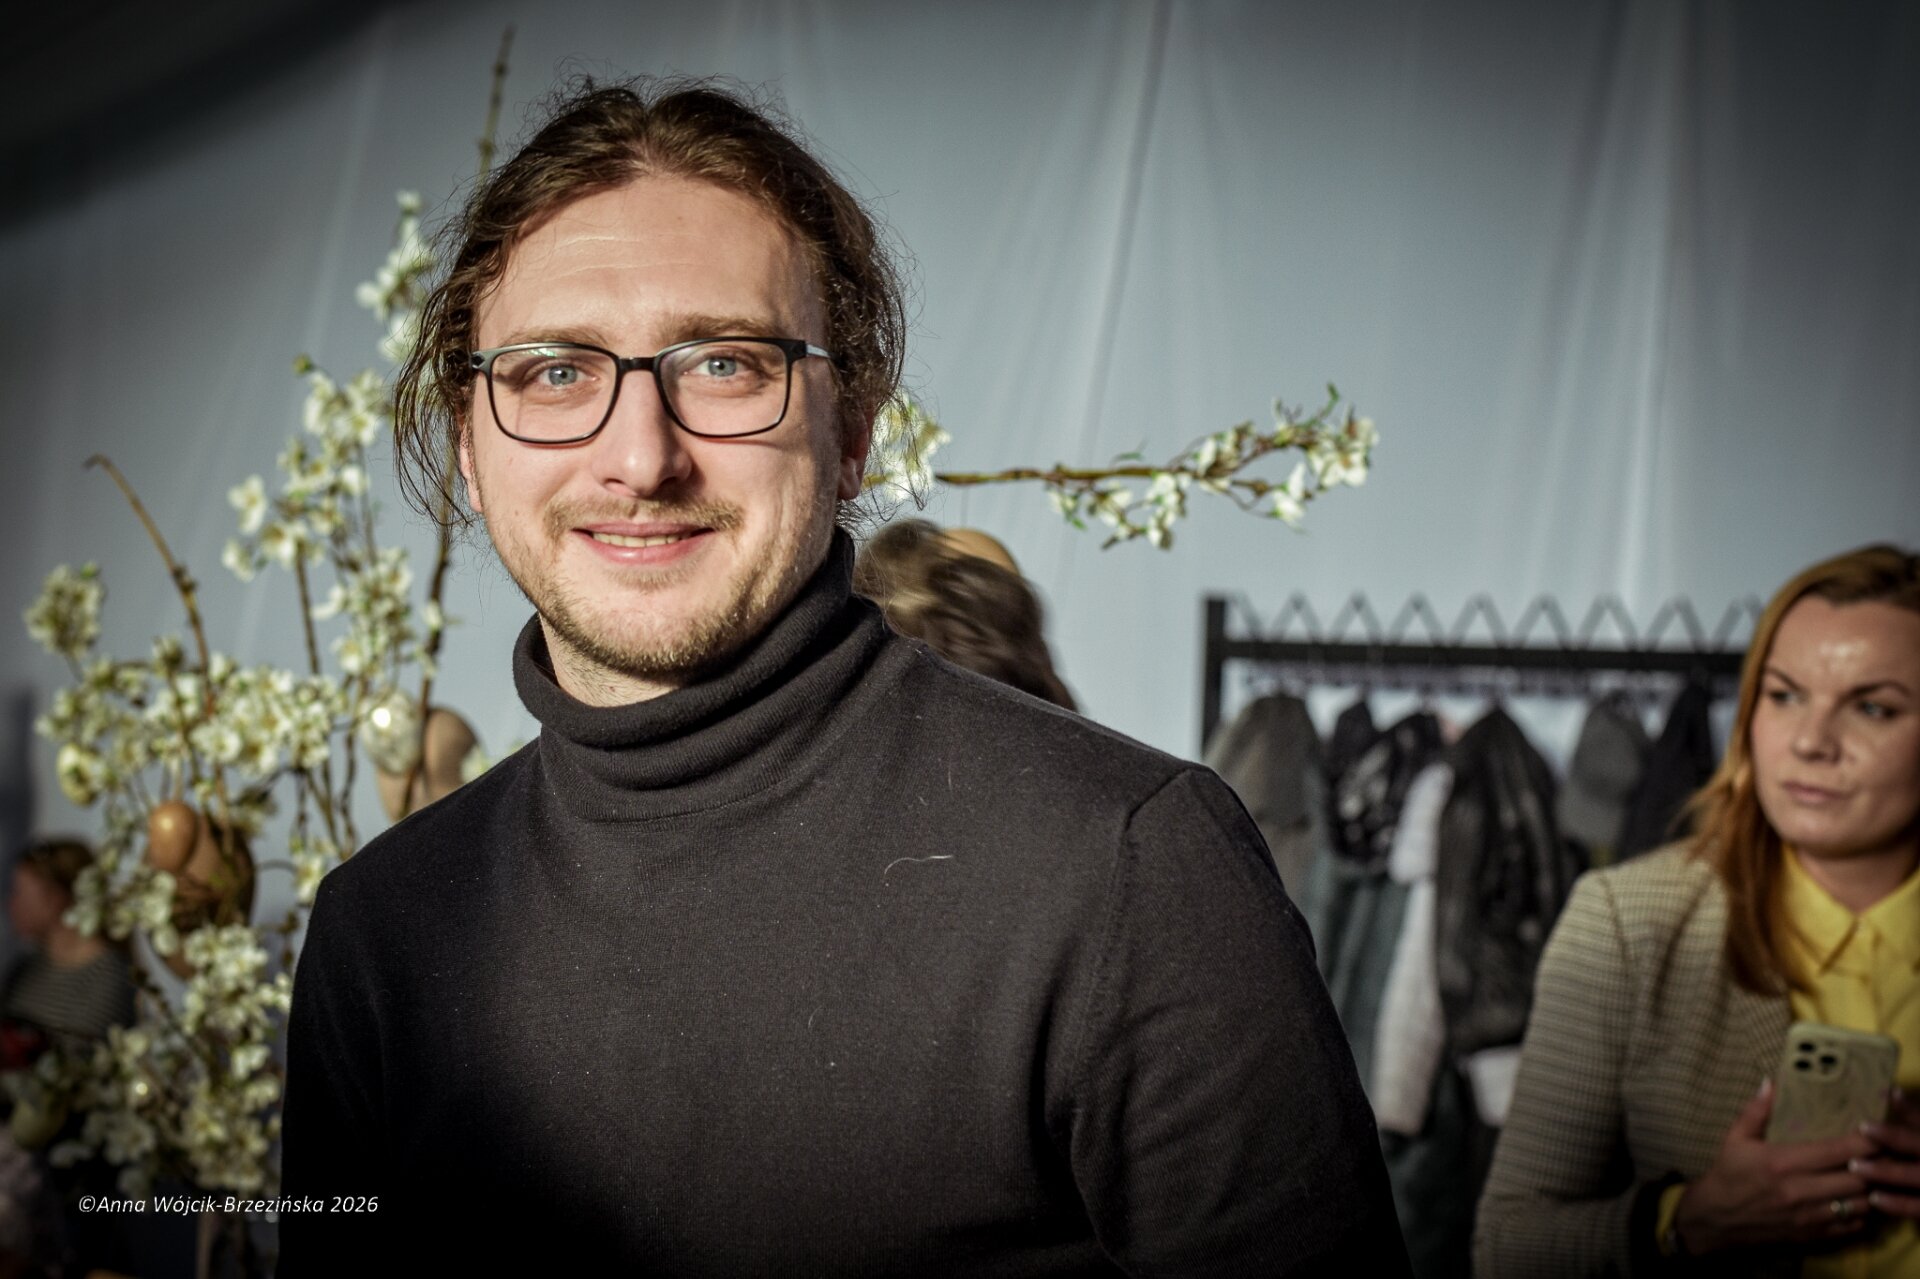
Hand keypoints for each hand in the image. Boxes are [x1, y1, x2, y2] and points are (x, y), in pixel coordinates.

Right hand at [1672, 1079, 1873, 1252]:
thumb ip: (1756, 1111)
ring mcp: (1808, 1216)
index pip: (1836, 1151)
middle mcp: (1799, 1190)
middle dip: (1874, 1166)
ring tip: (1870, 1175)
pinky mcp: (1811, 1235)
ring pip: (1859, 1204)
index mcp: (1782, 1162)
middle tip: (1881, 1153)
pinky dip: (1861, 1213)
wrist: (1715, 1219)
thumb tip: (1771, 1082)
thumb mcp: (1735, 1138)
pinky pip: (1851, 1226)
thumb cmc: (1727, 1174)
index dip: (1863, 1142)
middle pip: (1856, 1179)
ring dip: (1869, 1190)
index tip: (1874, 1132)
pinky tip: (1855, 1199)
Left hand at [1856, 1088, 1919, 1218]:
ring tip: (1855, 1166)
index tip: (1887, 1093)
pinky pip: (1918, 1207)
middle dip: (1895, 1136)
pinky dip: (1898, 1203)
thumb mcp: (1919, 1138)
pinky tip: (1874, 1198)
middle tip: (1863, 1126)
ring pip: (1915, 1176)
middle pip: (1919, 1144)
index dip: (1910, 1108)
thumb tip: (1887, 1092)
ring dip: (1886, 1171)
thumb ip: (1913, 1117)